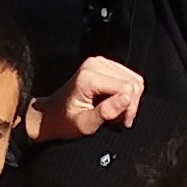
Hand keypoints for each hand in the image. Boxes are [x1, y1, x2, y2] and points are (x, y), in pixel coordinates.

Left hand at [32, 57, 147, 141]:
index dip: (129, 108)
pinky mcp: (104, 64)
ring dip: (129, 99)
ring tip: (115, 111)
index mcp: (88, 78)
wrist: (53, 114)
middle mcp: (95, 65)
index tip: (121, 122)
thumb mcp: (85, 125)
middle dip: (130, 104)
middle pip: (133, 82)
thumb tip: (126, 99)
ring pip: (134, 80)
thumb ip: (106, 112)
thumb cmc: (66, 121)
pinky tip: (115, 103)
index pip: (127, 88)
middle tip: (118, 119)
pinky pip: (129, 77)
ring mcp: (100, 62)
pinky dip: (126, 93)